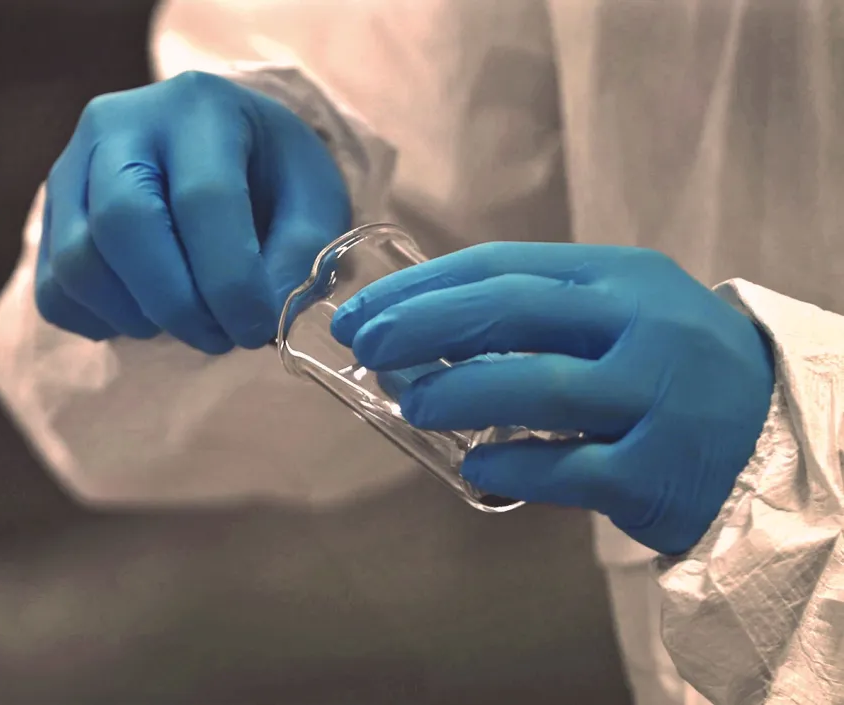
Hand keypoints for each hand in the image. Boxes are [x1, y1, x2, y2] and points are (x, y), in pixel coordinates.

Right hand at [36, 71, 350, 352]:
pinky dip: (100, 322)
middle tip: (222, 338)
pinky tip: (148, 317)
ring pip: (78, 262)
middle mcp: (120, 124)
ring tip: (192, 326)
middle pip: (123, 223)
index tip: (256, 329)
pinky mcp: (49, 215)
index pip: (203, 199)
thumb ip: (300, 252)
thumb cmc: (274, 174)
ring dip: (139, 317)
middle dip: (178, 303)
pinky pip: (54, 288)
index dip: (230, 280)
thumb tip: (269, 313)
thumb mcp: (313, 198)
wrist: (225, 149)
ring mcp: (71, 167)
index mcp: (200, 108)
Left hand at [330, 243, 774, 554]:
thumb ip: (542, 314)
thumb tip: (428, 331)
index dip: (425, 286)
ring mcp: (655, 397)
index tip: (368, 310)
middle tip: (366, 345)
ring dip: (459, 392)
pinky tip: (475, 466)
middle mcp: (642, 325)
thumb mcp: (622, 312)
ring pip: (539, 387)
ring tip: (411, 404)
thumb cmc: (674, 365)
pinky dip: (512, 466)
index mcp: (620, 276)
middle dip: (424, 325)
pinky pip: (568, 469)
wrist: (776, 430)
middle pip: (512, 311)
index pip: (503, 264)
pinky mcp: (657, 471)